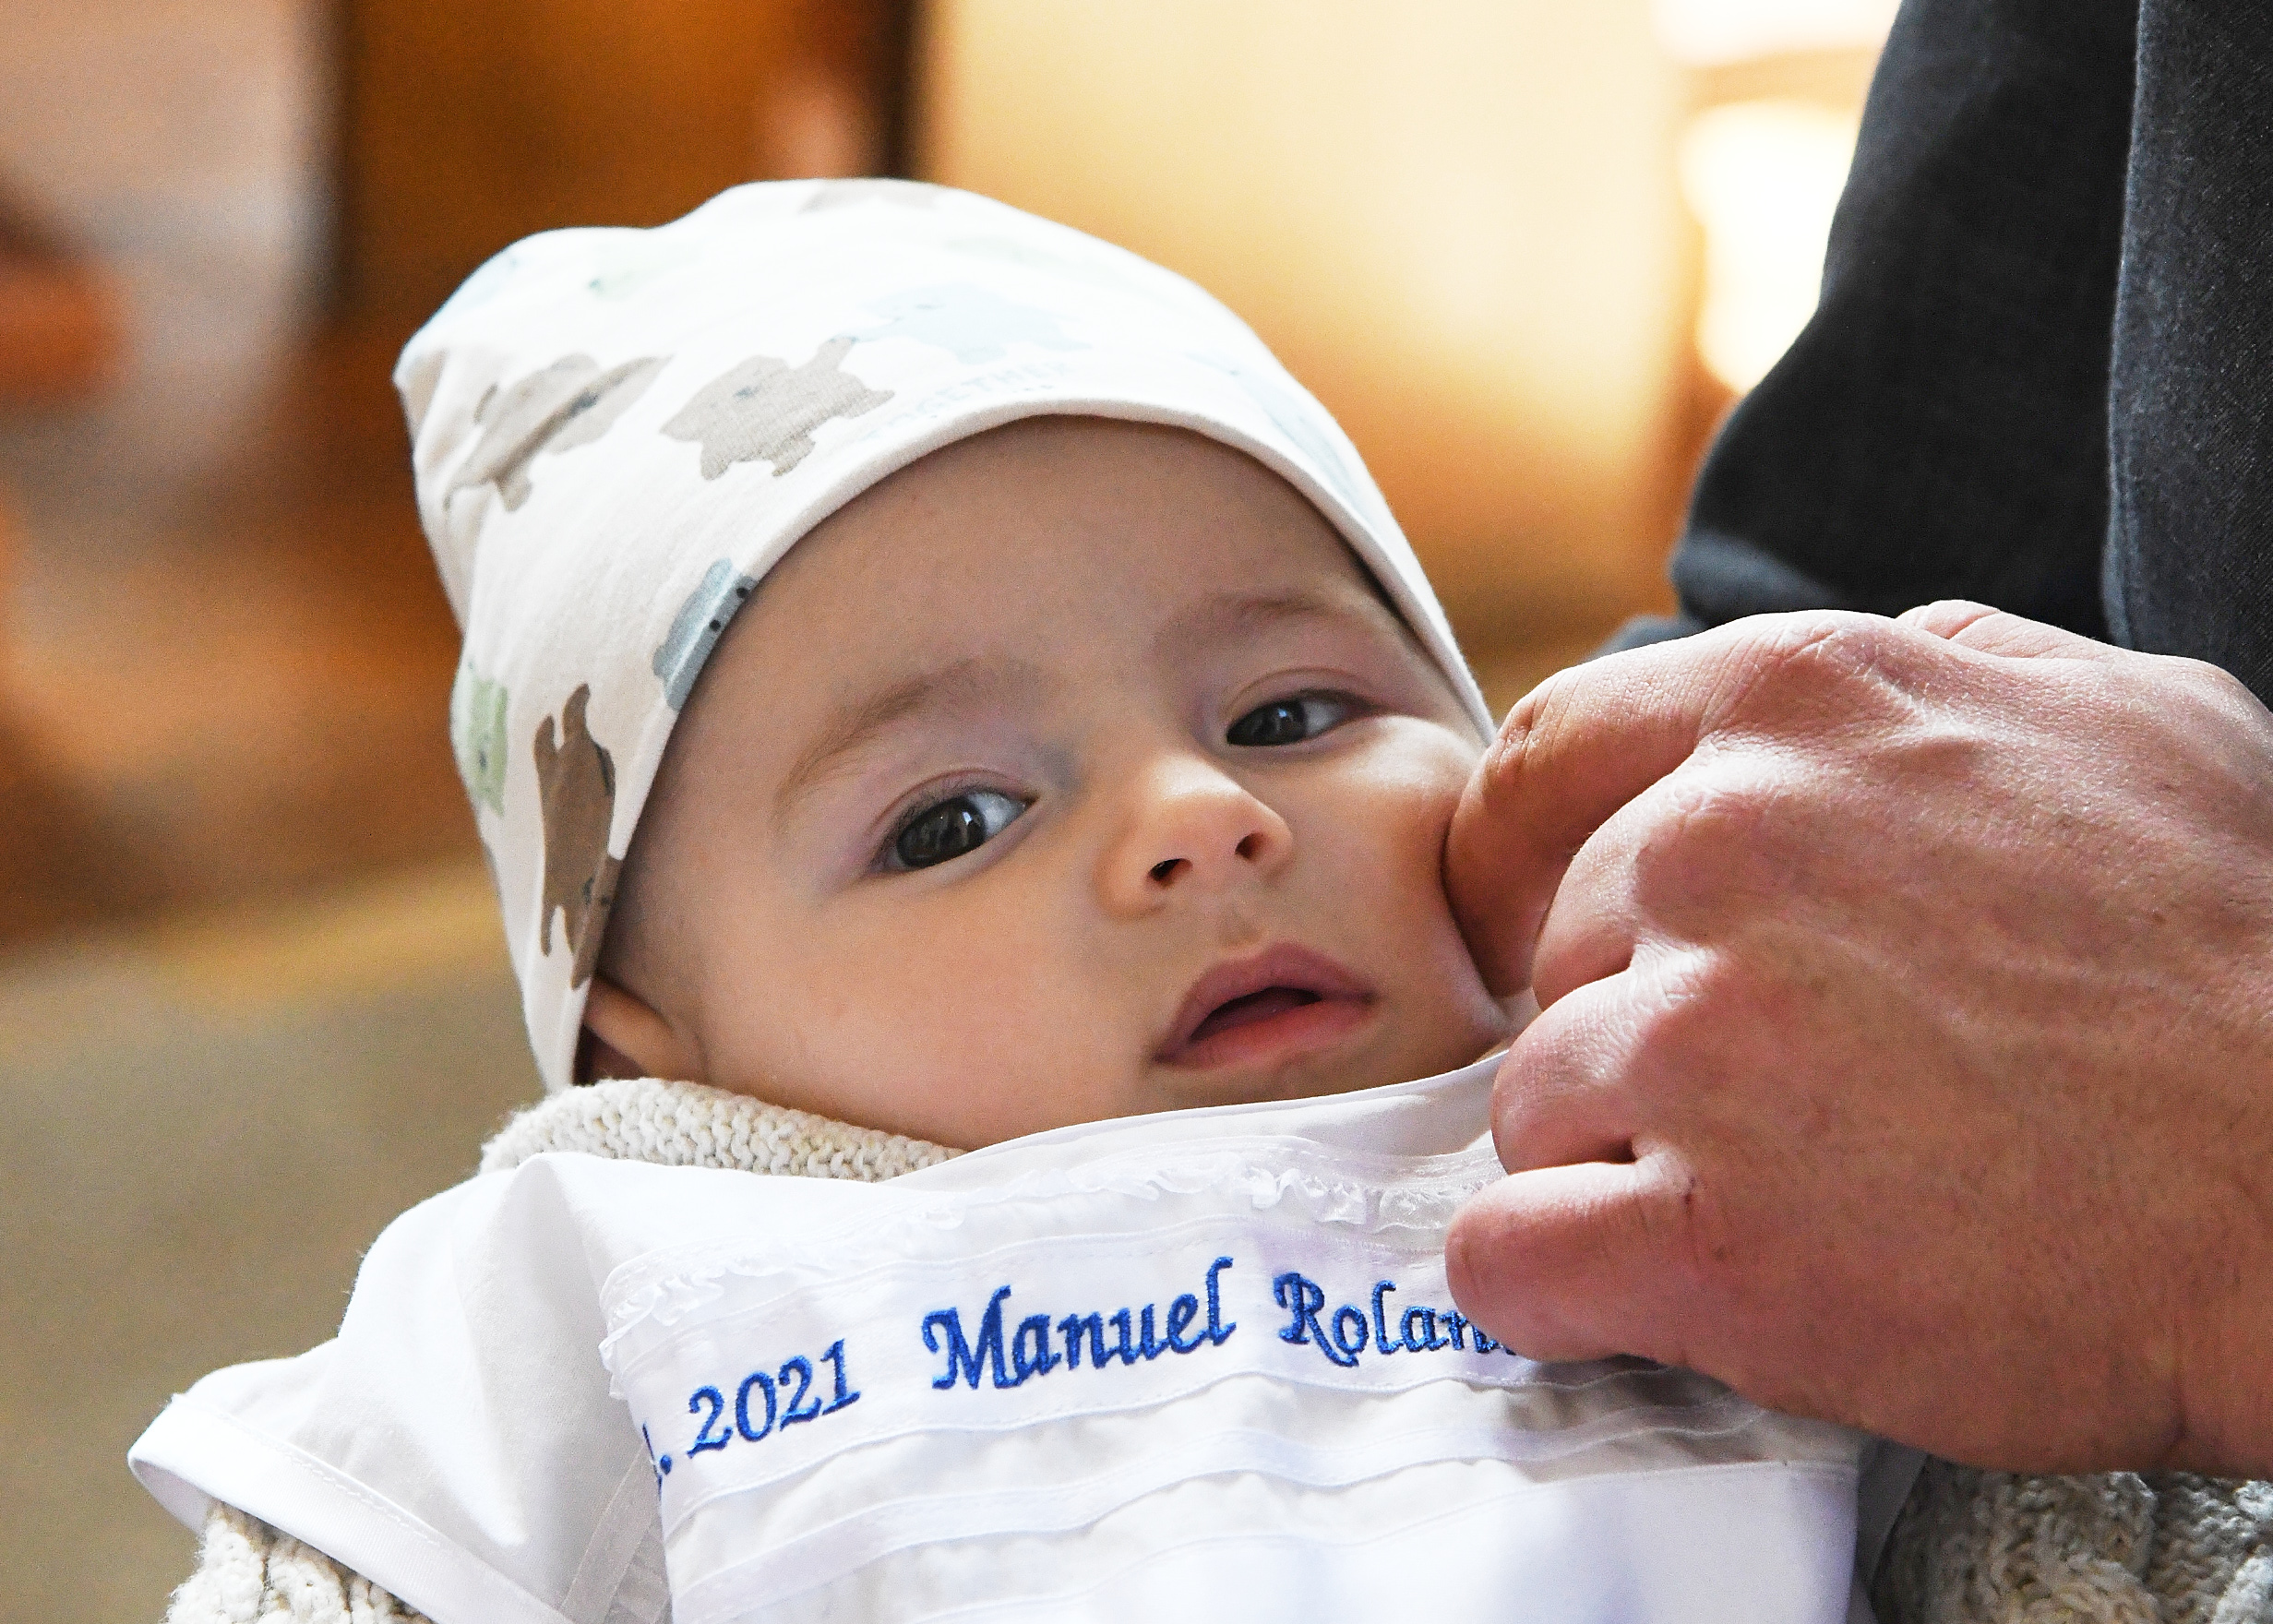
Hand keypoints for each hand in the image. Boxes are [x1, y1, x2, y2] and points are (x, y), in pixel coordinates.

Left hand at [1442, 602, 2272, 1474]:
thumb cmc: (2255, 959)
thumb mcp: (2126, 722)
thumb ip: (1952, 667)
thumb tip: (1868, 674)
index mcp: (1795, 711)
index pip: (1543, 761)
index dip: (1522, 864)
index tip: (1540, 934)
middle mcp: (1716, 849)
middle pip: (1555, 957)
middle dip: (1625, 1030)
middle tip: (1760, 1101)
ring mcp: (1698, 1045)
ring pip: (1531, 1106)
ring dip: (1615, 1160)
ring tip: (1774, 1196)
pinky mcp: (1705, 1241)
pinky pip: (1511, 1259)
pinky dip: (1550, 1287)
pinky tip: (1636, 1291)